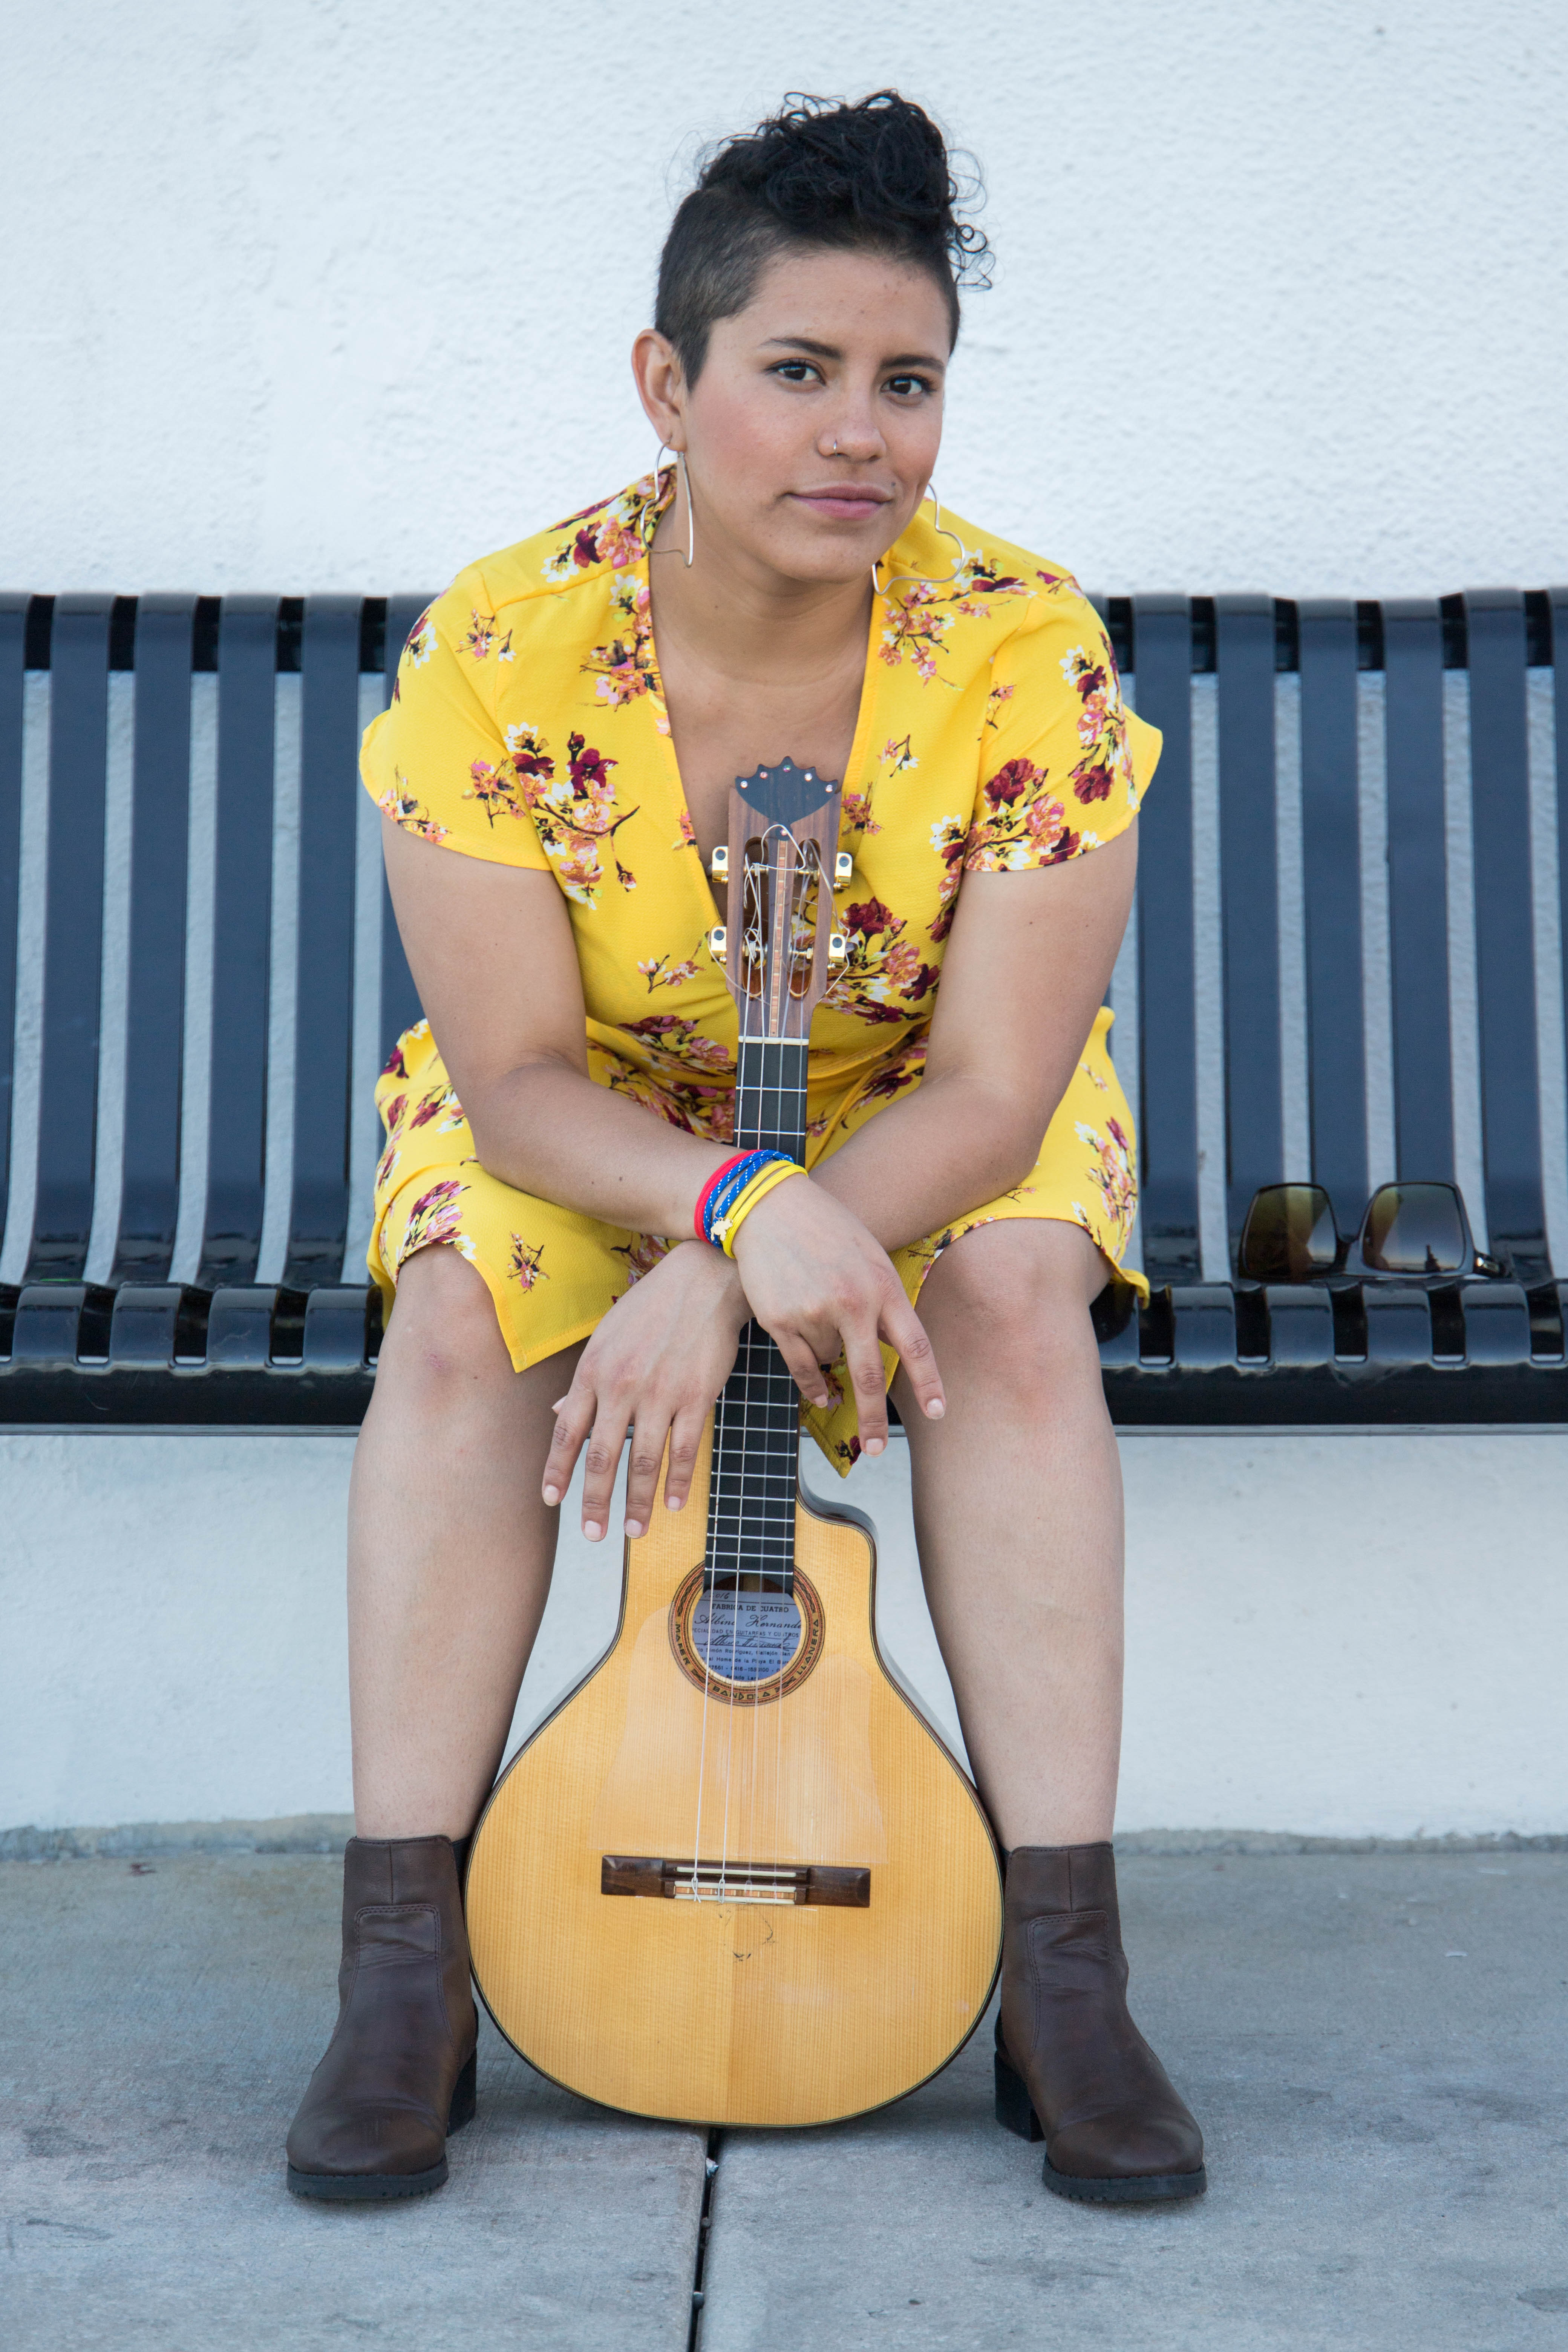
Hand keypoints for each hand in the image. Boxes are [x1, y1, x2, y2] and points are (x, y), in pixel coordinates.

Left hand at [542, 1241, 747, 1541]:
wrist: (703, 1280)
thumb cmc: (650, 1308)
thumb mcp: (605, 1337)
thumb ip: (583, 1380)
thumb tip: (556, 1412)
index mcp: (593, 1371)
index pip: (567, 1432)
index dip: (558, 1471)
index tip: (552, 1502)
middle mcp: (621, 1386)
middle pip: (601, 1456)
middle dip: (594, 1502)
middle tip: (593, 1535)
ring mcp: (660, 1393)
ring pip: (643, 1460)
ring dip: (637, 1502)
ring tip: (634, 1531)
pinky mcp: (696, 1396)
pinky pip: (683, 1448)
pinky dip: (677, 1480)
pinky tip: (671, 1504)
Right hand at [729, 1176, 944, 1452]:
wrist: (770, 1206)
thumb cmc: (826, 1230)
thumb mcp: (869, 1256)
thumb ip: (883, 1301)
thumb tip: (892, 1348)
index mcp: (882, 1286)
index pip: (914, 1344)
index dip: (928, 1382)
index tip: (939, 1412)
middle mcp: (851, 1303)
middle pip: (870, 1376)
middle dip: (874, 1420)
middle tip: (879, 1450)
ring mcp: (814, 1313)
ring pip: (830, 1362)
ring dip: (830, 1355)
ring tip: (818, 1313)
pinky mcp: (780, 1319)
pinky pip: (801, 1366)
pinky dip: (810, 1384)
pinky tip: (819, 1394)